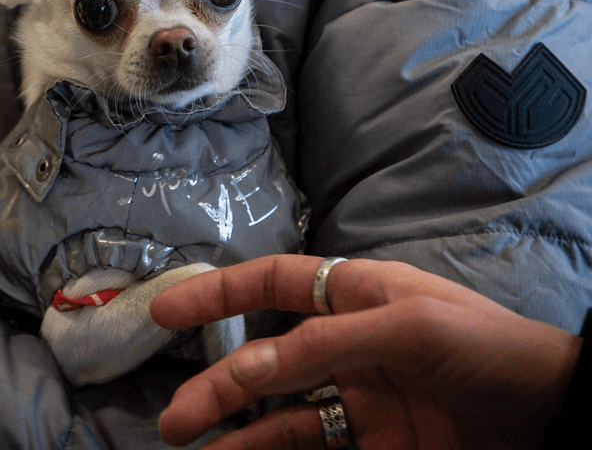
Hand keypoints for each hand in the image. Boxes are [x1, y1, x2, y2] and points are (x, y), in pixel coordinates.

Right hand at [150, 255, 581, 449]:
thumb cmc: (488, 349)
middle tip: (175, 420)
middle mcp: (347, 343)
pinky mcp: (376, 445)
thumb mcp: (407, 328)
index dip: (217, 295)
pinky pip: (312, 447)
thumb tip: (247, 364)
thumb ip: (324, 344)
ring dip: (236, 431)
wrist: (557, 417)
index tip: (165, 316)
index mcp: (356, 295)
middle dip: (216, 385)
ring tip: (193, 449)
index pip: (271, 284)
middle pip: (265, 360)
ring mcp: (360, 398)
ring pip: (280, 413)